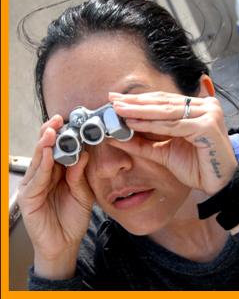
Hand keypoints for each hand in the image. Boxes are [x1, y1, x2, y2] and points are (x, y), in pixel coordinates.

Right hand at [17, 115, 94, 266]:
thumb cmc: (72, 219)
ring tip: (51, 132)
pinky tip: (48, 155)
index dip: (62, 136)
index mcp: (58, 173)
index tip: (69, 122)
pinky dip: (43, 166)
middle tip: (57, 120)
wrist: (65, 243)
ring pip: (39, 161)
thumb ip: (80, 175)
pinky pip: (37, 179)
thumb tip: (84, 154)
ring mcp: (35, 185)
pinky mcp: (29, 197)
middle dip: (51, 133)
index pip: (58, 150)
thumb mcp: (82, 194)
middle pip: (45, 151)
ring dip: (45, 145)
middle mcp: (45, 176)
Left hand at [109, 91, 237, 195]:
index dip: (139, 100)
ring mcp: (208, 113)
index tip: (117, 99)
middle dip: (135, 102)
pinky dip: (151, 124)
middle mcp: (204, 105)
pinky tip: (133, 122)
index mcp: (196, 107)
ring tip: (119, 109)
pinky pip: (173, 125)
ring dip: (139, 110)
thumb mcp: (163, 151)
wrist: (217, 185)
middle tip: (113, 99)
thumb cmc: (195, 166)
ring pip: (166, 111)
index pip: (163, 100)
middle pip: (163, 102)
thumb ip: (143, 142)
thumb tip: (117, 136)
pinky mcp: (207, 126)